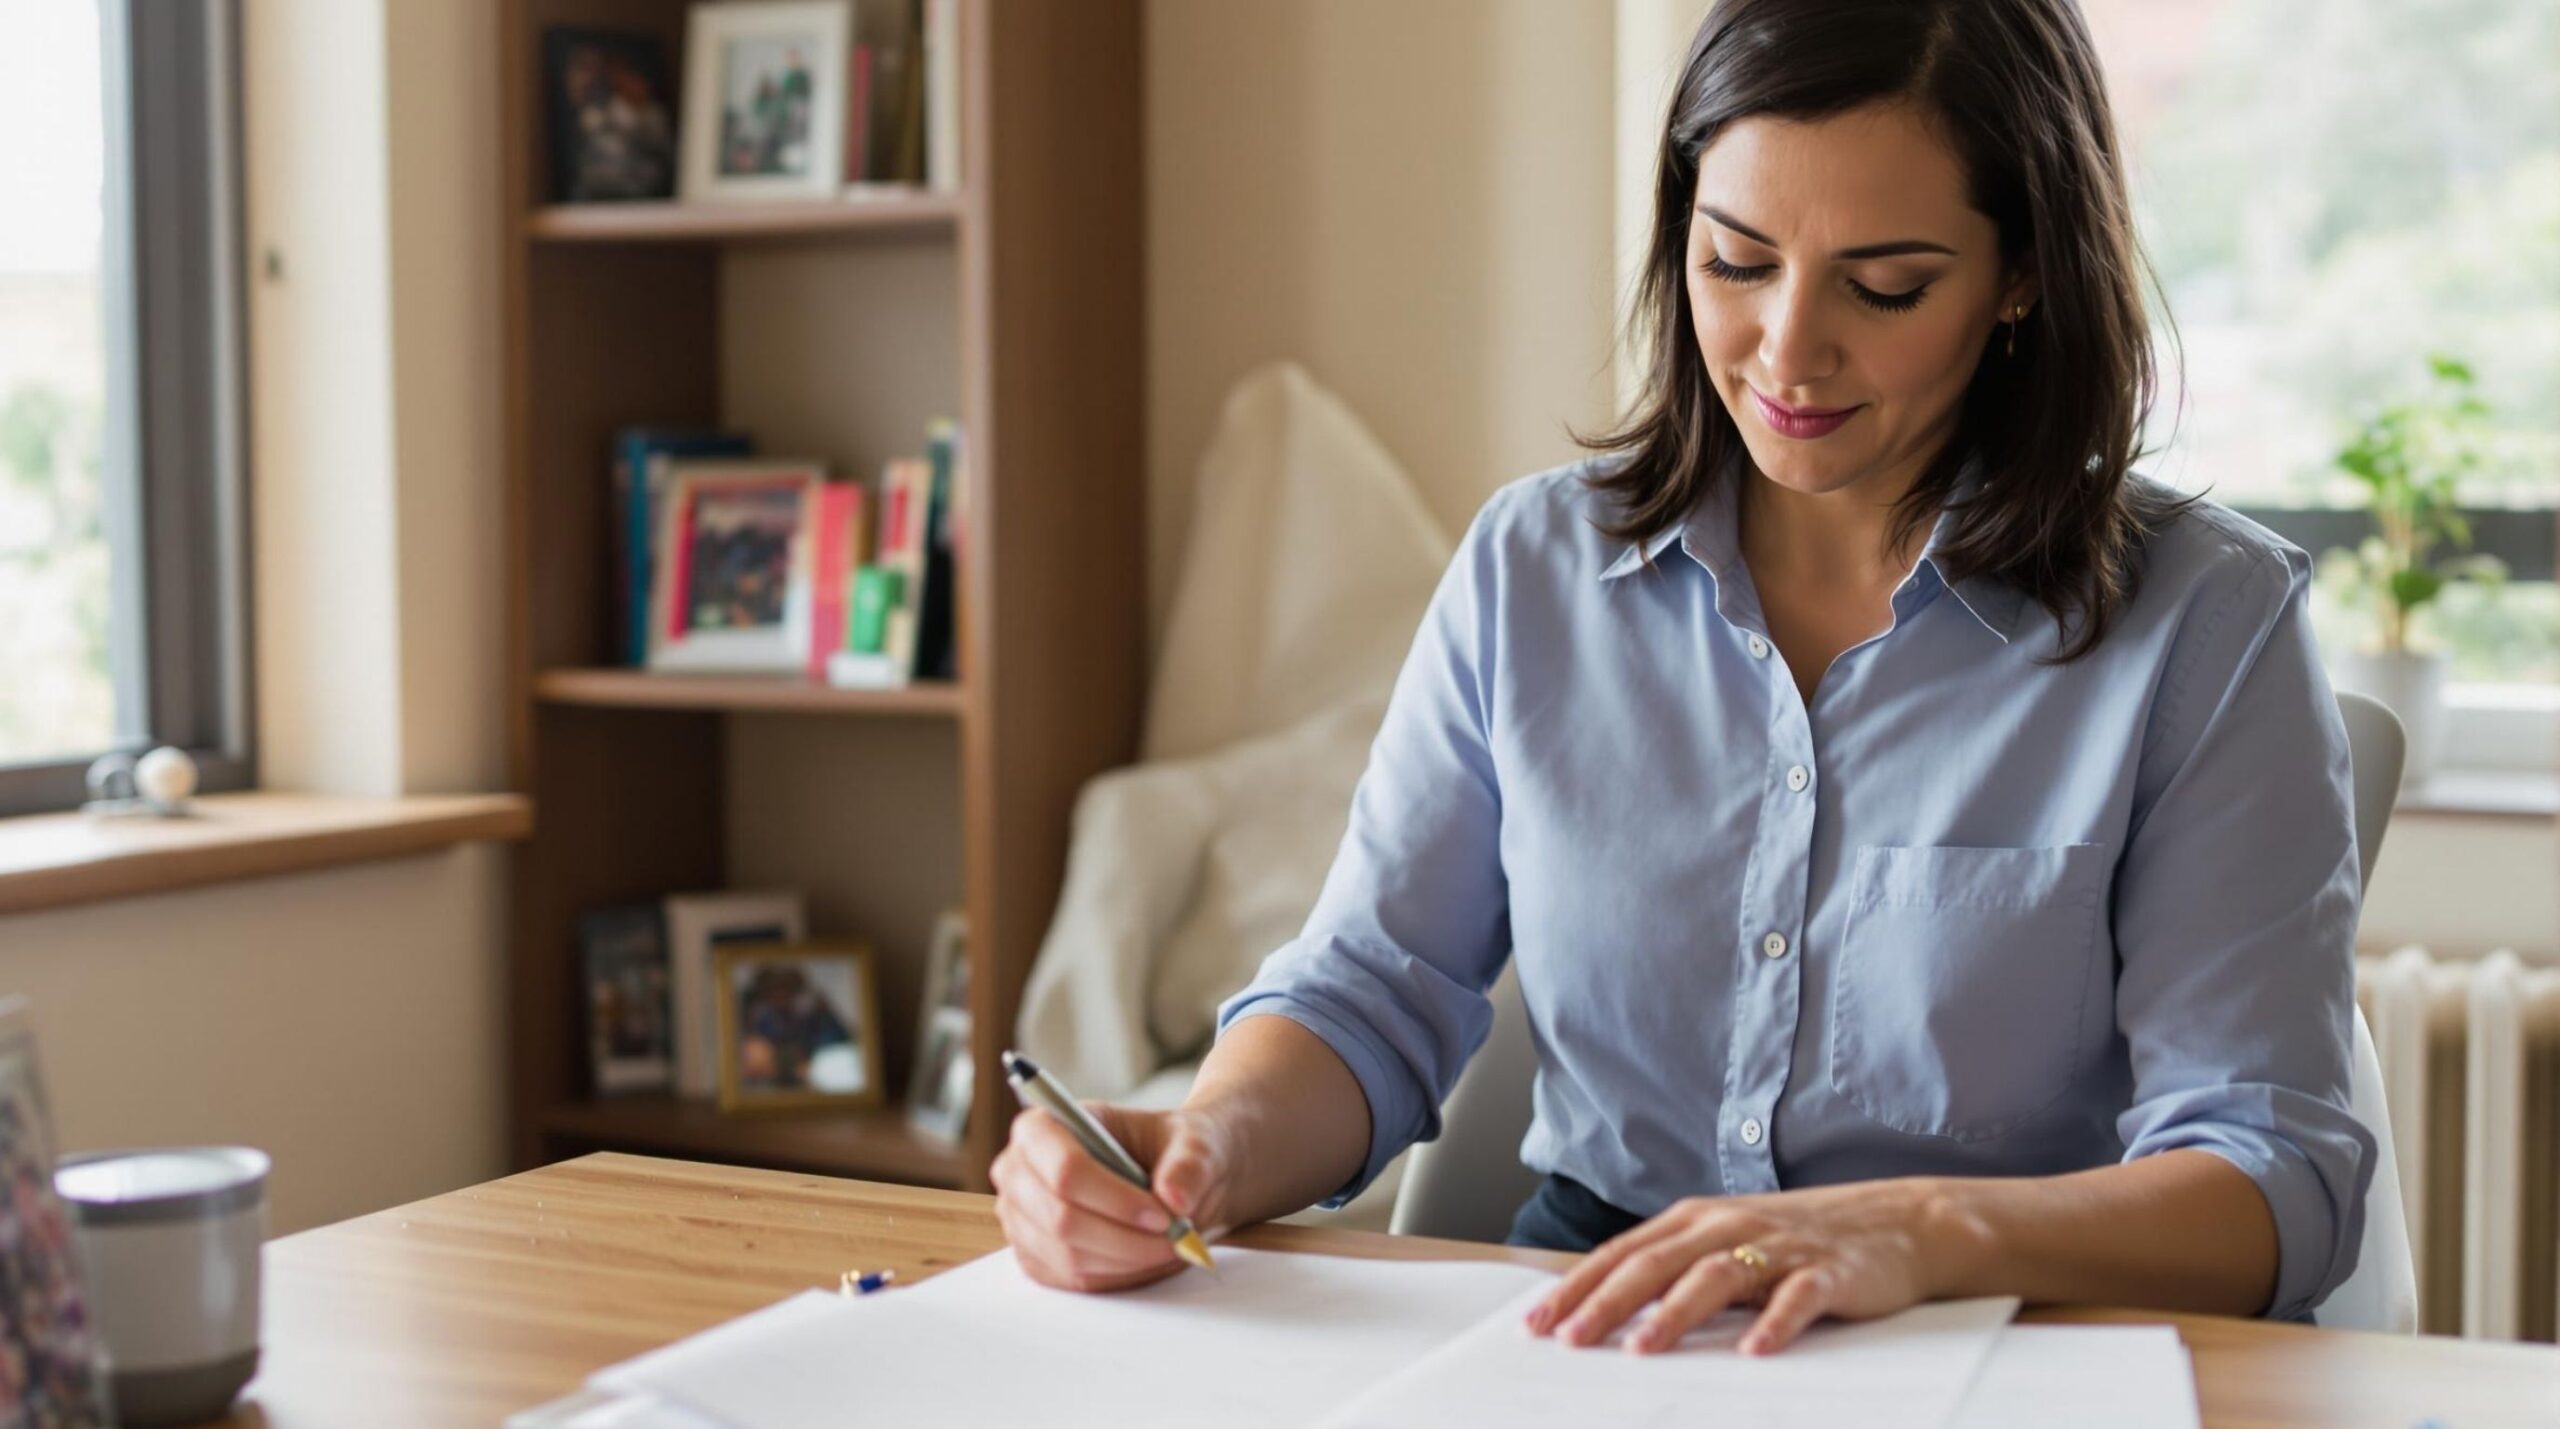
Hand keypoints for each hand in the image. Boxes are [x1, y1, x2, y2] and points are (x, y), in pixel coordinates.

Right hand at [990, 1102, 1235, 1292]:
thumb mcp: (1194, 1142)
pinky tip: (1146, 1256)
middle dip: (1125, 1237)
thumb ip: (1189, 1163)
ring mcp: (1020, 1218)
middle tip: (1176, 1238)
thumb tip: (1175, 1199)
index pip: (1065, 1170)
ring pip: (1068, 1256)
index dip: (1114, 1198)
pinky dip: (1118, 1275)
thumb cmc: (1171, 1149)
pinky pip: (1072, 1281)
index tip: (1163, 1214)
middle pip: (1062, 1220)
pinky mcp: (1035, 1256)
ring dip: (1128, 1259)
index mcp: (1045, 1126)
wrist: (1171, 1177)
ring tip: (1169, 1245)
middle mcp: (1019, 1171)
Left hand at [1524, 1178, 1975, 1355]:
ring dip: (1674, 1313)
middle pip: (1655, 1263)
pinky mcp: (1827, 1272)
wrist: (1896, 1220)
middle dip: (1606, 1303)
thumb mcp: (1727, 1242)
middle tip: (1568, 1340)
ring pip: (1715, 1276)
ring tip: (1642, 1348)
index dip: (1577, 1287)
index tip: (1537, 1325)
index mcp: (1696, 1221)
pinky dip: (1774, 1324)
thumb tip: (1608, 1307)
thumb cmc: (1798, 1238)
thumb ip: (1675, 1266)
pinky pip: (1797, 1299)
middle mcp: (1729, 1227)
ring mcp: (1778, 1248)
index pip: (1623, 1254)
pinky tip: (1753, 1352)